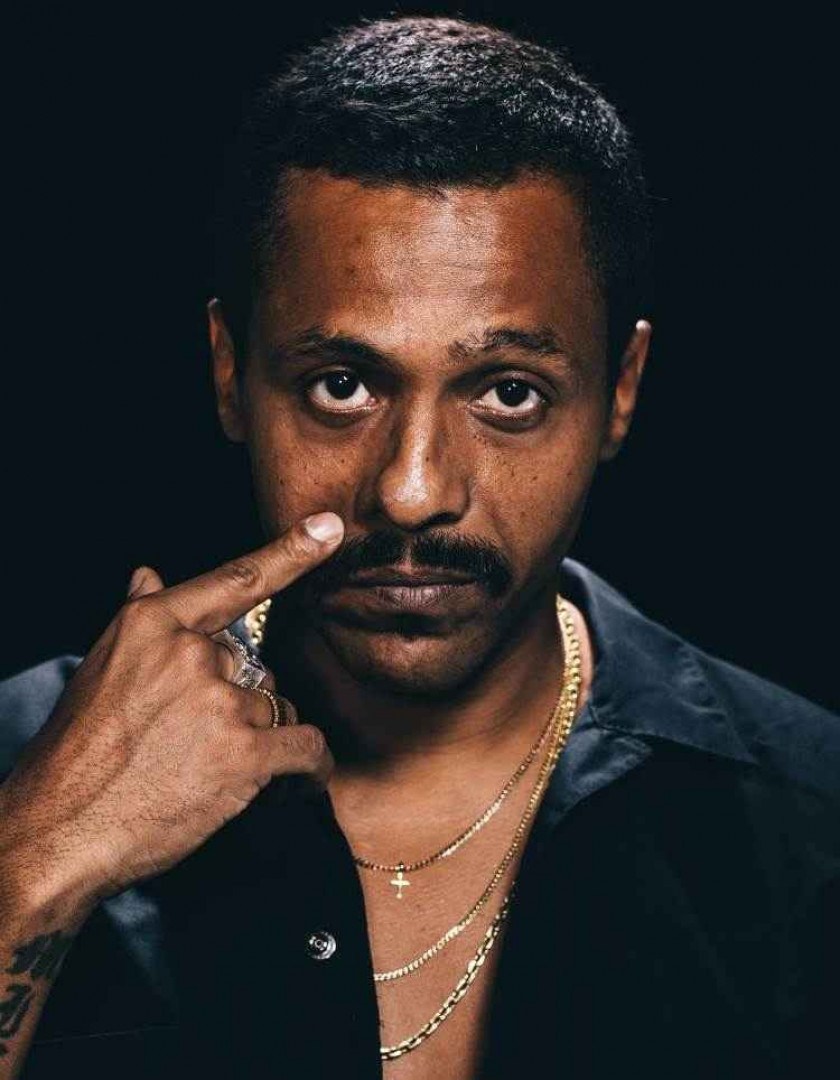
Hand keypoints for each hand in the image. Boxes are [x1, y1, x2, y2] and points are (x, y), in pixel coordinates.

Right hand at [0, 512, 343, 909]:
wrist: (60, 829)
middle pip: (252, 666)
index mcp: (153, 624)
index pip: (234, 580)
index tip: (328, 527)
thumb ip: (138, 617)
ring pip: (273, 708)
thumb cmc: (76, 753)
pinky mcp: (244, 753)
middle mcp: (191, 653)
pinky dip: (311, 769)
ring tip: (211, 771)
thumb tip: (148, 574)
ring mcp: (219, 702)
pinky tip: (301, 782)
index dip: (289, 553)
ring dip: (258, 740)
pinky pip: (305, 747)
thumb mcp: (98, 668)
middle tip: (192, 743)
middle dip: (234, 704)